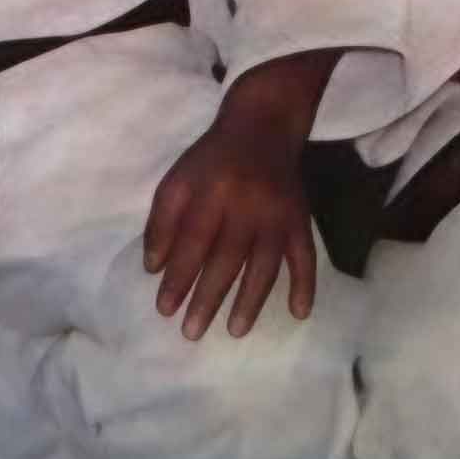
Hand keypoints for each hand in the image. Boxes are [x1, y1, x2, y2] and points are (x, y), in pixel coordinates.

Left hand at [143, 49, 334, 341]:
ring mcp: (278, 213)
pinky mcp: (300, 218)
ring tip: (235, 331)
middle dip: (208, 299)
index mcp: (213, 191)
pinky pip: (306, 254)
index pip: (193, 243)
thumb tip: (153, 269)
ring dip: (251, 300)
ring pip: (265, 264)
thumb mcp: (178, 179)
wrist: (264, 126)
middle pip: (227, 259)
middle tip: (191, 332)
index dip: (178, 278)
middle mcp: (248, 204)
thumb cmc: (212, 159)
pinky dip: (305, 284)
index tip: (165, 309)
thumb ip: (162, 222)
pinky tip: (298, 312)